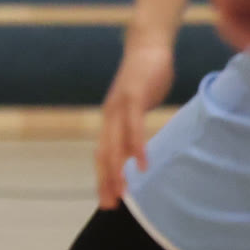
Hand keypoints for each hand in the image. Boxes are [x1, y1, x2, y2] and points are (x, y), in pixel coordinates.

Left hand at [94, 37, 173, 209]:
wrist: (147, 44)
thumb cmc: (145, 77)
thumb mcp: (139, 106)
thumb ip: (135, 126)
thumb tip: (138, 147)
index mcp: (110, 120)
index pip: (103, 154)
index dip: (103, 178)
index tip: (108, 200)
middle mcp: (109, 116)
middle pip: (103, 155)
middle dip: (105, 181)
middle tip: (109, 205)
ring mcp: (119, 106)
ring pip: (114, 144)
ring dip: (117, 170)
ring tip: (122, 191)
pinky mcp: (133, 97)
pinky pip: (132, 126)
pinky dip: (136, 146)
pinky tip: (141, 163)